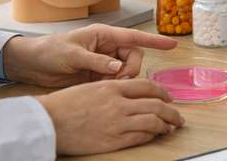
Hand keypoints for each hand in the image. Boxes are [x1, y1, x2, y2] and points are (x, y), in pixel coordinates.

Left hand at [3, 24, 176, 87]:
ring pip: (126, 71)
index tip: (172, 44)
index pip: (134, 37)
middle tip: (116, 80)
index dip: (154, 41)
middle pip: (133, 57)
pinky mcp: (98, 74)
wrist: (33, 64)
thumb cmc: (50, 51)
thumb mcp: (72, 55)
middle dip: (130, 70)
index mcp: (104, 35)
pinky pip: (115, 80)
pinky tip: (100, 88)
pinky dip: (112, 86)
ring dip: (121, 80)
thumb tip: (117, 67)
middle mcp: (107, 47)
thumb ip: (96, 61)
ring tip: (105, 85)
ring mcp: (103, 61)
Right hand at [36, 78, 184, 154]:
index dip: (162, 92)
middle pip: (156, 104)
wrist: (49, 120)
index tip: (168, 97)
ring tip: (171, 128)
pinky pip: (141, 137)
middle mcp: (119, 103)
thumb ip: (112, 90)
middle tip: (178, 117)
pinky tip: (154, 136)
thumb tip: (129, 95)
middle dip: (172, 112)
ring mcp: (118, 122)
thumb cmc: (64, 104)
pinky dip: (151, 136)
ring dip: (166, 125)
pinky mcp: (113, 139)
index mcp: (113, 87)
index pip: (147, 86)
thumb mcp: (91, 87)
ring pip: (153, 121)